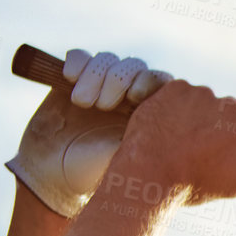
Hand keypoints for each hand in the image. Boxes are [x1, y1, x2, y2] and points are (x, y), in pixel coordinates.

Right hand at [5, 49, 175, 217]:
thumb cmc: (98, 175)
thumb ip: (152, 140)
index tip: (137, 98)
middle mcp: (126, 96)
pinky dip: (77, 62)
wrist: (57, 178)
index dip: (150, 81)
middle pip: (133, 66)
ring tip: (82, 103)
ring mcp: (99, 86)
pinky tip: (70, 78)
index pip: (160, 81)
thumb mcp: (131, 160)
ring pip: (107, 60)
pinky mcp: (72, 81)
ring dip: (94, 75)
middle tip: (102, 107)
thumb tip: (179, 129)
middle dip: (117, 80)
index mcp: (149, 113)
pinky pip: (80, 56)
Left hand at [102, 80, 235, 208]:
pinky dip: (175, 107)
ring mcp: (203, 93)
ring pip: (204, 102)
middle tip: (198, 151)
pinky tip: (168, 128)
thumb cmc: (195, 184)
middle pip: (230, 113)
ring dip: (196, 116)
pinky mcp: (176, 87)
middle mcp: (232, 105)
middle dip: (218, 127)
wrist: (150, 172)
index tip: (222, 156)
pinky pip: (181, 93)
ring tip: (180, 142)